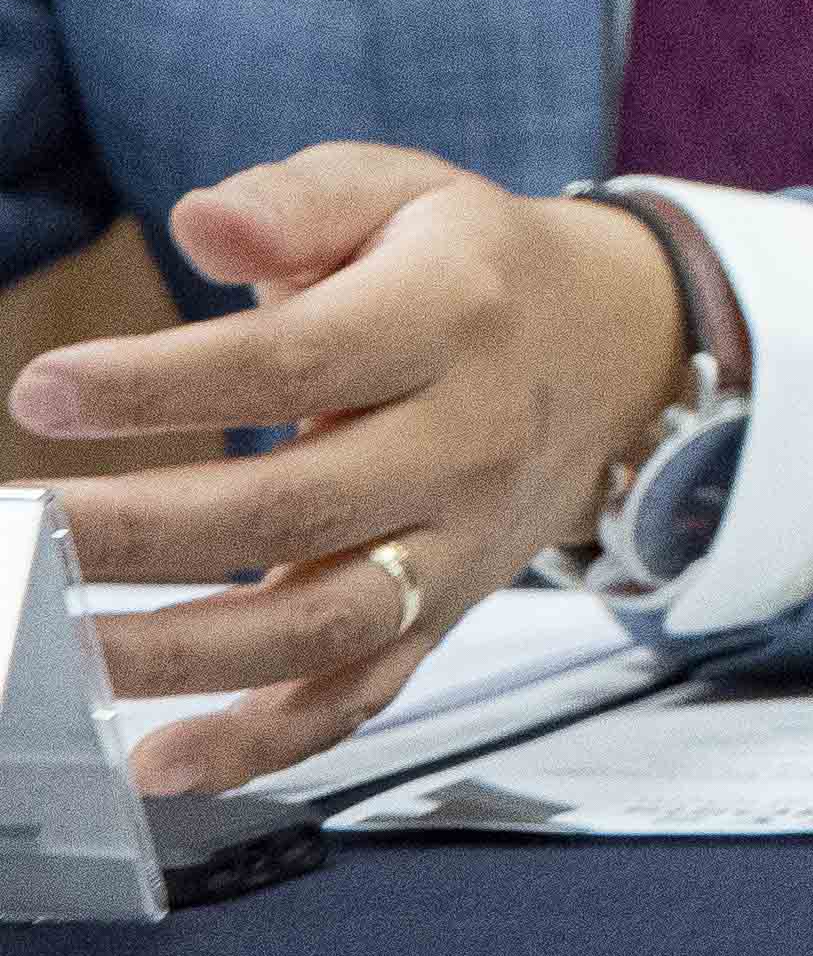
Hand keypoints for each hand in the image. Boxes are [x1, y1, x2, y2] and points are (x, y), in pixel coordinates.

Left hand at [11, 147, 684, 792]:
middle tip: (20, 529)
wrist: (612, 351)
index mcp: (451, 317)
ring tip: (56, 651)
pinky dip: (263, 745)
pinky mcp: (442, 613)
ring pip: (323, 622)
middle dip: (142, 530)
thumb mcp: (399, 192)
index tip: (44, 390)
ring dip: (182, 653)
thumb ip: (297, 202)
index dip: (165, 383)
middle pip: (299, 507)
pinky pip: (360, 698)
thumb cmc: (464, 266)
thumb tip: (201, 221)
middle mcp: (467, 442)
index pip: (298, 361)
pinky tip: (160, 763)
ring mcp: (458, 543)